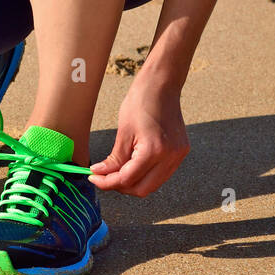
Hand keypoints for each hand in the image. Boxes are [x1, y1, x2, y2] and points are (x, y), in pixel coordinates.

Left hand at [88, 78, 189, 196]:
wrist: (162, 85)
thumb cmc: (140, 101)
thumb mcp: (123, 132)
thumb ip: (114, 159)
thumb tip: (100, 174)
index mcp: (154, 151)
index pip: (128, 179)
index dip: (107, 182)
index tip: (93, 178)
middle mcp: (171, 157)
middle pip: (143, 189)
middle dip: (120, 187)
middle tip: (103, 178)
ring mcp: (178, 156)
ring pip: (153, 184)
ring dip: (133, 182)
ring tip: (114, 172)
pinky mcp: (180, 152)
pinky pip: (161, 173)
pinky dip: (144, 174)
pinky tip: (130, 166)